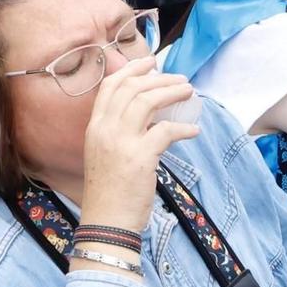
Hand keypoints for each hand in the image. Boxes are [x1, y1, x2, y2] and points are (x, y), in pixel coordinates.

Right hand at [77, 56, 200, 229]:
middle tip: (179, 79)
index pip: (109, 87)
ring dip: (172, 92)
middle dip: (158, 78)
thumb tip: (150, 117)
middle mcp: (104, 130)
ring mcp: (120, 142)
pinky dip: (183, 127)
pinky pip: (166, 130)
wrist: (106, 224)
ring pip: (147, 101)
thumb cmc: (109, 193)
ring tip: (189, 92)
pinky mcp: (140, 158)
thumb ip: (120, 133)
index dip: (131, 69)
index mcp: (94, 128)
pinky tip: (193, 131)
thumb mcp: (105, 155)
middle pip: (131, 88)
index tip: (149, 63)